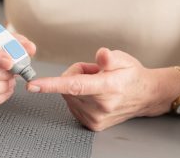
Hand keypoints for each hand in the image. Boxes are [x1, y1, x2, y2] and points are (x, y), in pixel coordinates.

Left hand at [26, 47, 170, 130]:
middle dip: (75, 74)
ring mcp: (96, 117)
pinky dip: (78, 97)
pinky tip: (94, 94)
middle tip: (94, 71)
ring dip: (76, 87)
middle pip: (68, 85)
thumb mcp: (123, 59)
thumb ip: (110, 57)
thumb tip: (101, 55)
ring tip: (97, 83)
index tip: (33, 85)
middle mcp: (101, 105)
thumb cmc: (131, 75)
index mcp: (107, 87)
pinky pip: (73, 106)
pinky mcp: (93, 124)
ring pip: (68, 96)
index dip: (51, 84)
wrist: (145, 96)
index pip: (74, 85)